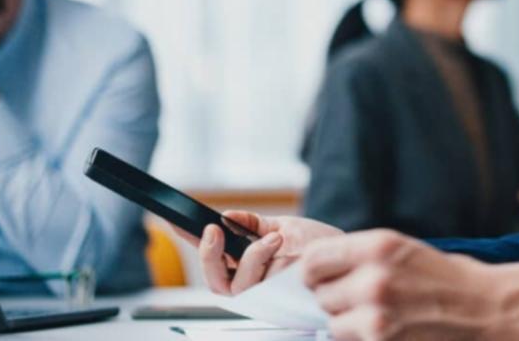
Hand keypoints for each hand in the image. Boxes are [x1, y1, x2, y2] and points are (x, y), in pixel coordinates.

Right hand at [185, 212, 341, 295]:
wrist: (346, 255)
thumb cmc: (316, 244)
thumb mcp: (282, 226)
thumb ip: (254, 224)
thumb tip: (227, 216)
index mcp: (243, 261)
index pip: (209, 253)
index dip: (187, 239)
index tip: (172, 220)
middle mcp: (248, 281)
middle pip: (214, 280)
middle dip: (208, 255)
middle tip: (214, 230)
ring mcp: (262, 293)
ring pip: (236, 284)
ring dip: (250, 256)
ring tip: (271, 237)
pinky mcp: (277, 301)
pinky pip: (261, 287)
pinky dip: (266, 261)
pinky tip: (279, 244)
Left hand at [302, 230, 518, 340]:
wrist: (492, 310)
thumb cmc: (450, 278)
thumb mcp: (403, 250)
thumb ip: (361, 257)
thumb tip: (320, 269)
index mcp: (378, 246)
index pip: (314, 261)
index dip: (315, 272)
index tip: (322, 278)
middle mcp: (373, 279)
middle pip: (321, 296)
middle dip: (337, 299)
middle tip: (363, 299)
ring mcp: (377, 317)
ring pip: (333, 326)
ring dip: (349, 324)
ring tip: (380, 317)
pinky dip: (365, 340)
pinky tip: (391, 330)